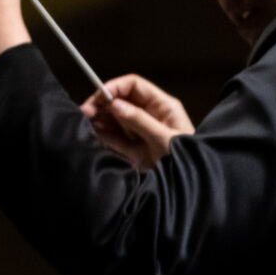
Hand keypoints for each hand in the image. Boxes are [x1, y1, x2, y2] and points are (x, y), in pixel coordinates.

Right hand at [79, 74, 193, 170]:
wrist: (190, 187)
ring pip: (115, 119)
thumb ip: (138, 121)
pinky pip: (115, 138)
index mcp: (162, 106)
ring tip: (86, 123)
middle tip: (85, 112)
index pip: (134, 87)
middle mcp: (150, 116)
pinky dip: (103, 135)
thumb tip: (115, 105)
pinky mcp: (134, 150)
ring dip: (100, 119)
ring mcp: (141, 133)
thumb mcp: (164, 138)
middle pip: (121, 102)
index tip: (98, 98)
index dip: (114, 88)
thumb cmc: (186, 160)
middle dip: (102, 104)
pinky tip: (93, 133)